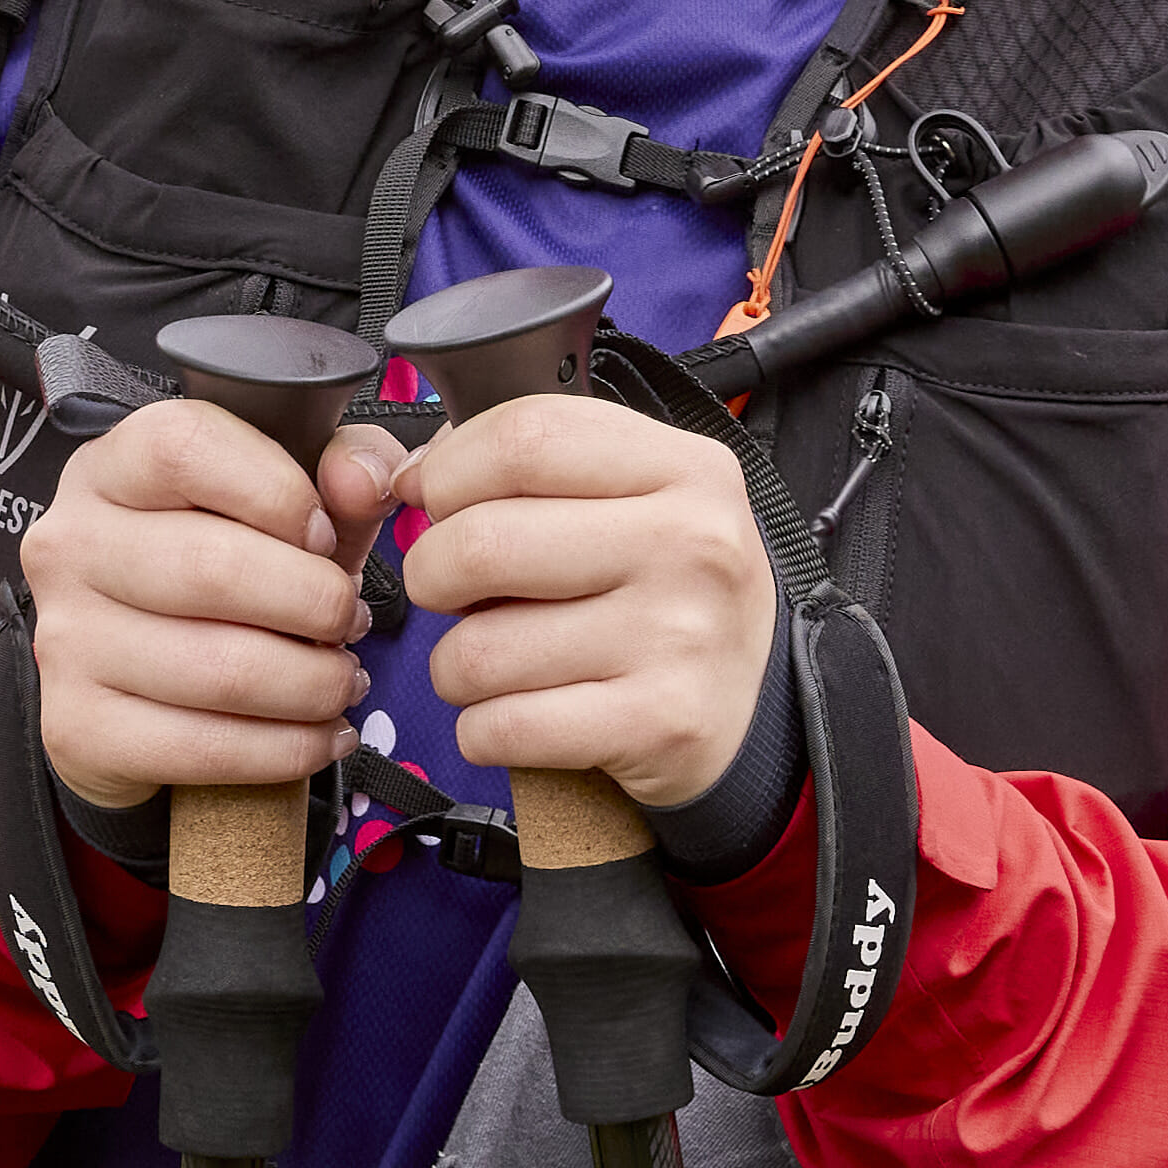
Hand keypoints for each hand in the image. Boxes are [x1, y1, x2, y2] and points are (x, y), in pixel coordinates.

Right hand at [22, 402, 411, 805]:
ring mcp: (67, 640)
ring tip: (341, 681)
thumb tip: (363, 482)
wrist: (129, 680)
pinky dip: (286, 750)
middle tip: (348, 622)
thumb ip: (341, 468)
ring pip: (221, 670)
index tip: (321, 534)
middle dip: (314, 604)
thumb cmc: (214, 571)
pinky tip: (319, 735)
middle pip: (212, 568)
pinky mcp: (80, 727)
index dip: (277, 492)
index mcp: (111, 468)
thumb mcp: (281, 501)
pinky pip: (204, 747)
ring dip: (314, 685)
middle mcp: (70, 546)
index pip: (186, 449)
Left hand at [396, 397, 778, 809]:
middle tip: (450, 591)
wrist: (754, 705)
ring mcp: (679, 638)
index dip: (449, 470)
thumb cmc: (667, 591)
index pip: (524, 437)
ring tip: (495, 662)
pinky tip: (516, 715)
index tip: (436, 499)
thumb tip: (414, 472)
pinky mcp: (659, 725)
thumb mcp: (640, 499)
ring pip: (477, 650)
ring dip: (456, 666)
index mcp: (684, 468)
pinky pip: (502, 727)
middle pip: (481, 544)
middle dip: (432, 574)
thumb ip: (535, 466)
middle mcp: (691, 544)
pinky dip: (482, 729)